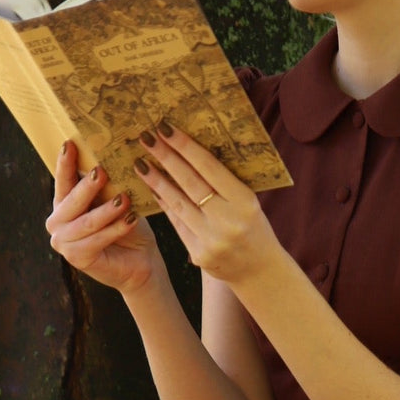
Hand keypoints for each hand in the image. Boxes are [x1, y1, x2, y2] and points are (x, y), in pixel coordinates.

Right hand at [46, 140, 159, 295]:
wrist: (141, 259)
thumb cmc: (127, 225)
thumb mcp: (115, 200)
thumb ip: (105, 185)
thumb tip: (105, 157)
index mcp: (64, 203)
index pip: (63, 180)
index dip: (65, 163)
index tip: (70, 143)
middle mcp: (57, 222)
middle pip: (71, 201)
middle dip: (87, 186)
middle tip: (101, 171)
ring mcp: (63, 242)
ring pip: (86, 222)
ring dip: (106, 210)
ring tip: (124, 199)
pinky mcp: (77, 258)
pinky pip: (97, 240)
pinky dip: (115, 229)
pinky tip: (131, 220)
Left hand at [132, 120, 273, 282]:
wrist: (259, 270)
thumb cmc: (253, 227)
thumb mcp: (248, 203)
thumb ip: (225, 183)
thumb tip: (190, 152)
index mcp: (245, 202)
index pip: (210, 168)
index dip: (185, 147)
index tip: (165, 129)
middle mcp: (228, 221)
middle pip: (190, 182)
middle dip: (166, 157)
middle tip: (146, 137)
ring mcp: (212, 239)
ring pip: (178, 203)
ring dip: (156, 181)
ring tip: (140, 163)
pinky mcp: (199, 254)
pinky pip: (177, 222)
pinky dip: (164, 203)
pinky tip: (152, 189)